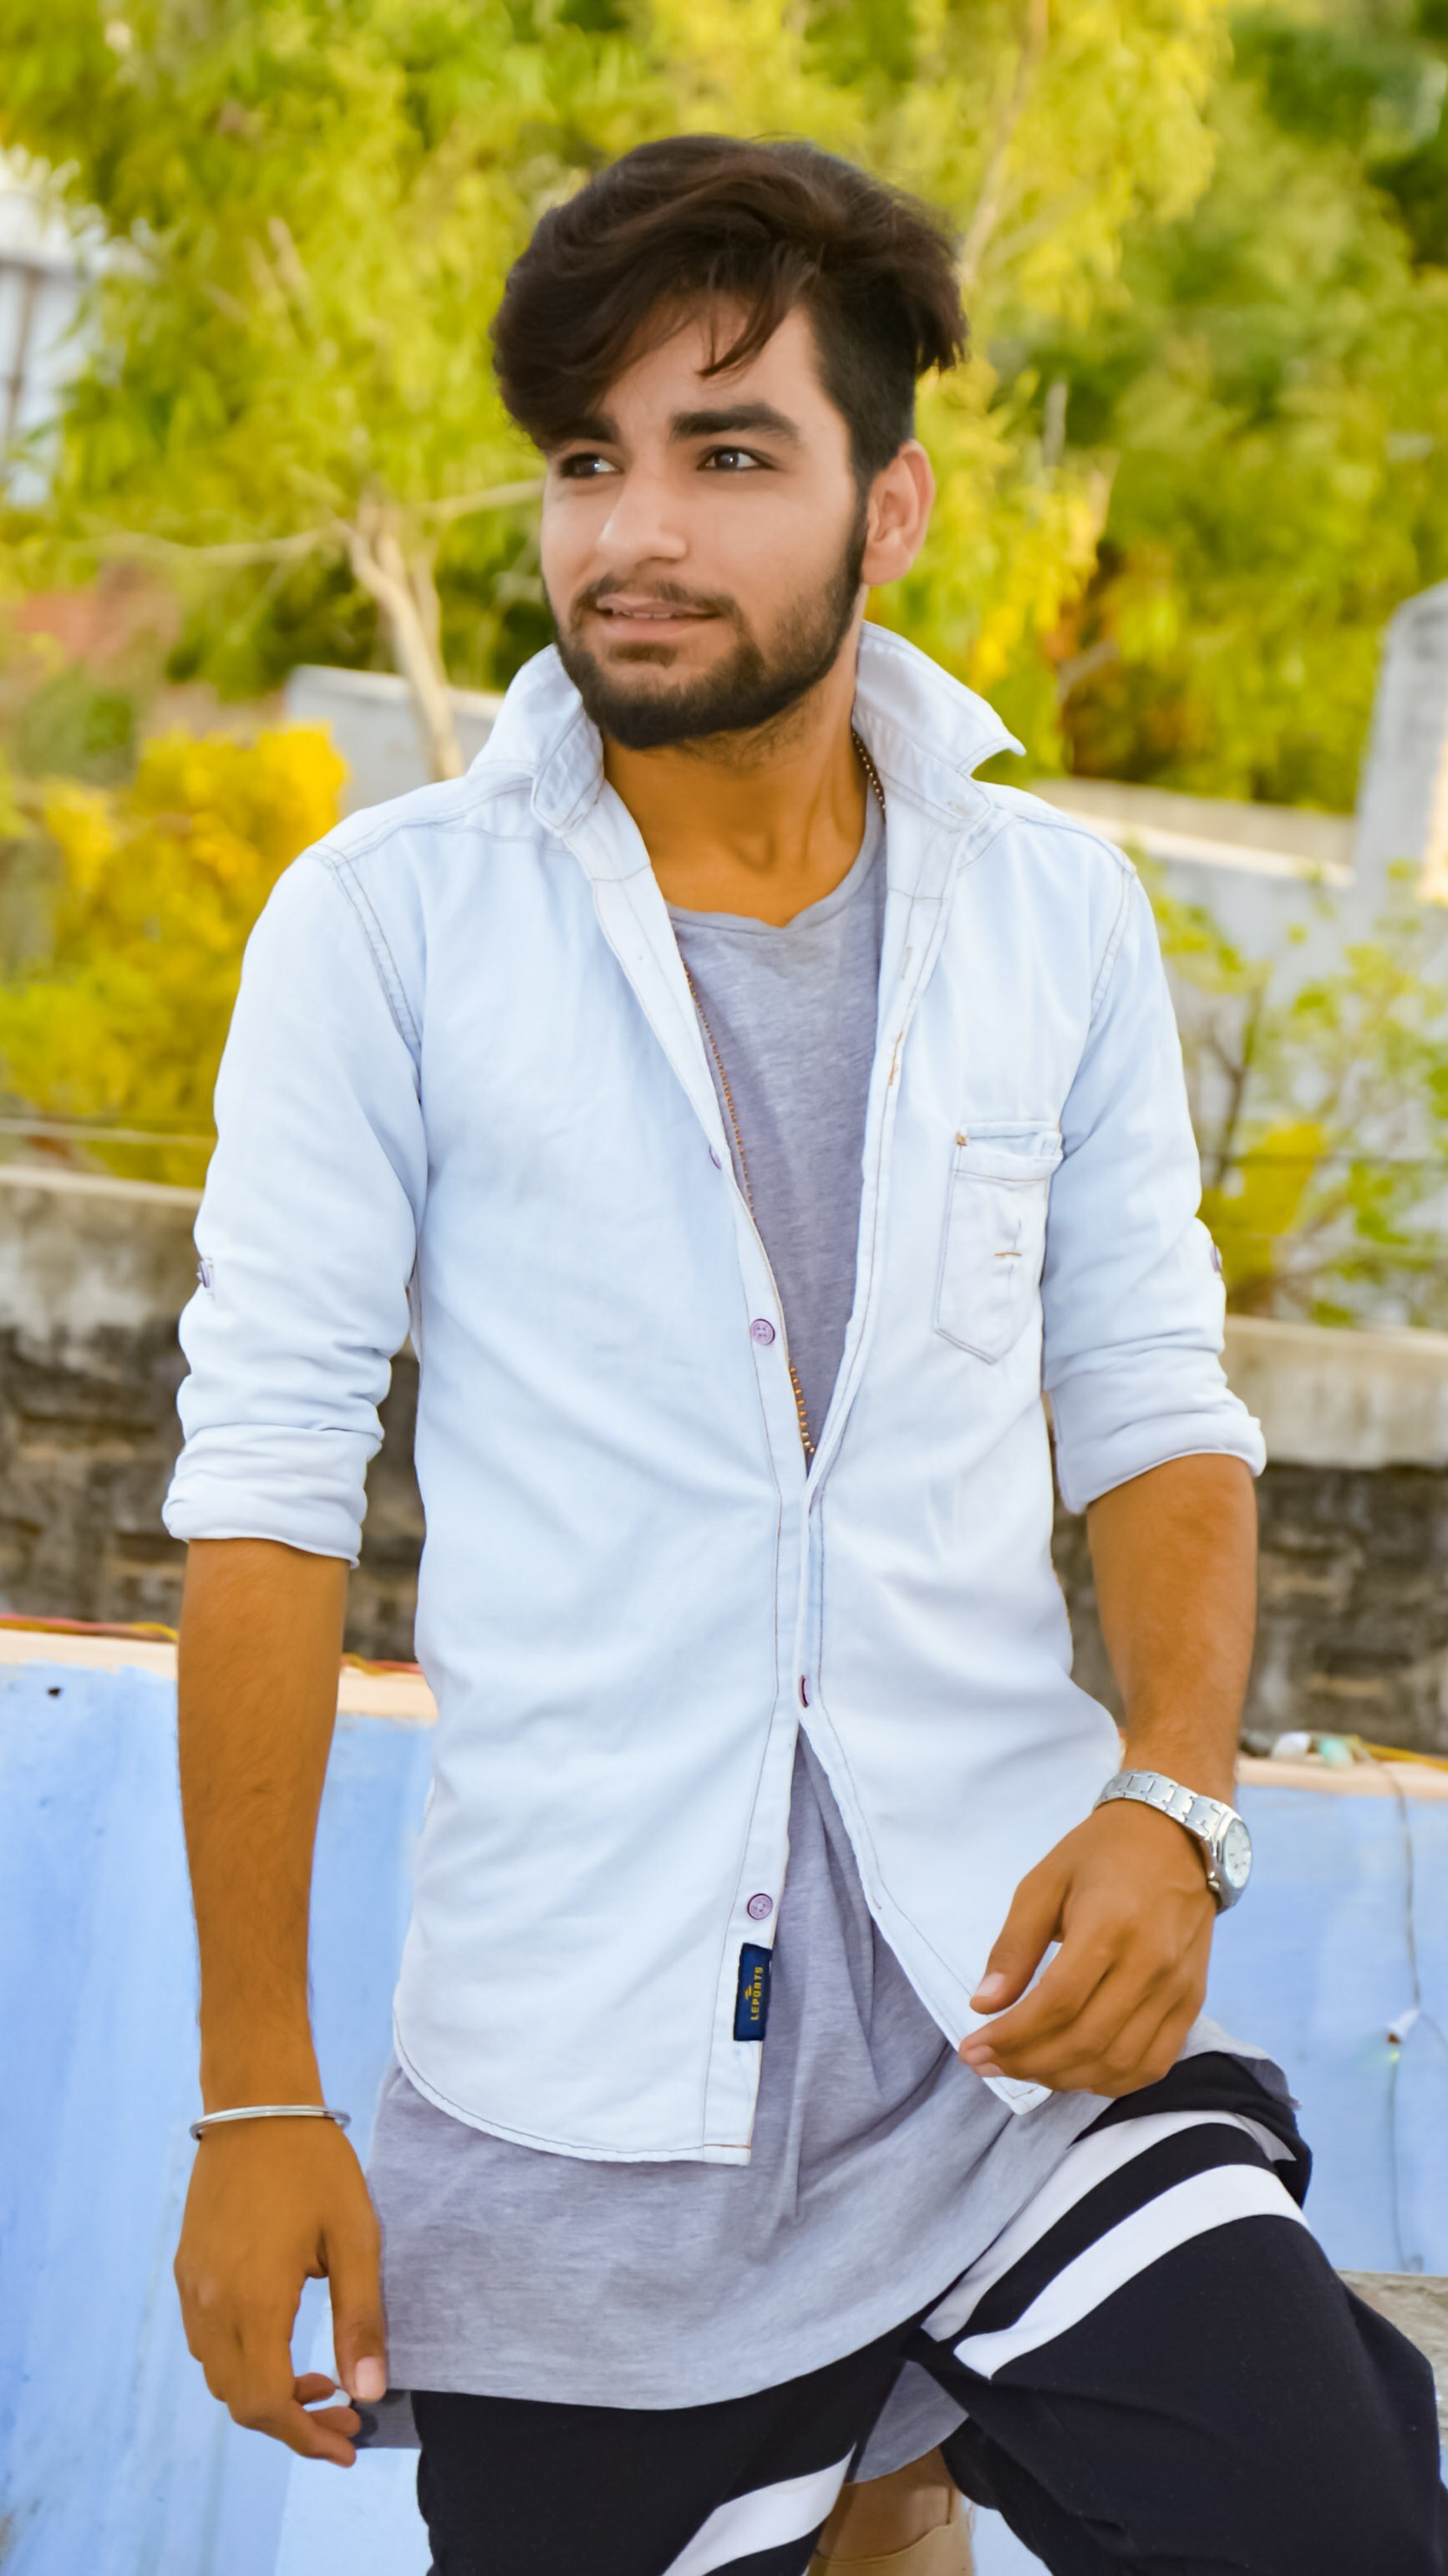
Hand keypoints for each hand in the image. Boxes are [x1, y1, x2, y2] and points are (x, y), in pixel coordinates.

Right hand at [174, 2115, 386, 2463]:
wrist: (257, 2104)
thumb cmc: (314, 2165)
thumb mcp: (356, 2237)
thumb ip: (361, 2320)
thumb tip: (370, 2394)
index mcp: (253, 2300)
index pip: (267, 2404)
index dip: (306, 2437)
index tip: (347, 2445)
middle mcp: (211, 2303)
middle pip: (241, 2401)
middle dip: (292, 2424)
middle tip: (343, 2418)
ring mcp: (192, 2287)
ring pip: (219, 2376)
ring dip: (264, 2395)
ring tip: (318, 2382)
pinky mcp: (187, 2270)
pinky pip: (206, 2342)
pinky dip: (242, 2363)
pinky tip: (281, 2344)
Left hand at [959, 1799, 1216, 2095]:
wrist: (1176, 1835)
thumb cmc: (1101, 1854)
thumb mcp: (1043, 1883)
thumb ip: (1013, 1946)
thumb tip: (983, 2006)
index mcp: (1109, 1926)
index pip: (1057, 2004)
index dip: (1011, 2037)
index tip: (972, 2048)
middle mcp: (1149, 1963)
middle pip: (1085, 2040)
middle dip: (1026, 2063)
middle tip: (987, 2063)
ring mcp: (1177, 1987)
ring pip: (1117, 2062)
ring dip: (1063, 2078)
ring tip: (1023, 2068)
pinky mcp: (1192, 2002)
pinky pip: (1153, 2064)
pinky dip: (1109, 2080)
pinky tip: (1074, 2072)